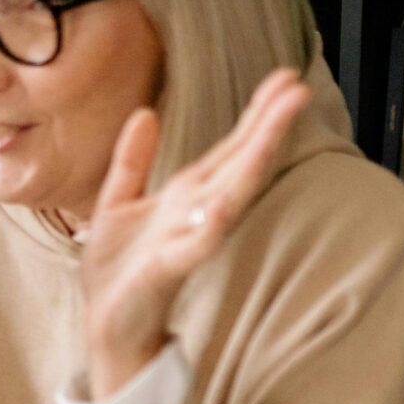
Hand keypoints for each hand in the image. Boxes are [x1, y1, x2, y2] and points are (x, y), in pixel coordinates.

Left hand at [80, 69, 312, 397]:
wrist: (106, 327)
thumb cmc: (118, 271)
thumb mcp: (117, 203)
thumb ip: (133, 160)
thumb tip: (145, 112)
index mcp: (187, 195)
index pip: (229, 147)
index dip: (256, 113)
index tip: (284, 77)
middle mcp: (197, 213)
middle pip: (239, 162)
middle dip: (268, 126)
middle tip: (298, 87)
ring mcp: (188, 239)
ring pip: (230, 195)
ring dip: (253, 163)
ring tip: (275, 128)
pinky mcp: (170, 269)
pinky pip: (197, 243)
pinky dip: (213, 224)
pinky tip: (226, 203)